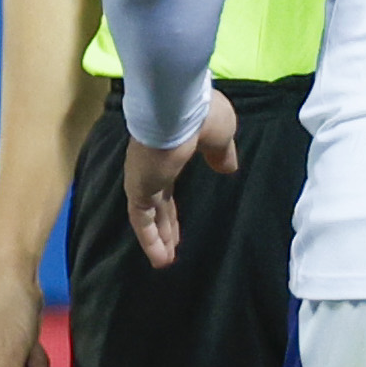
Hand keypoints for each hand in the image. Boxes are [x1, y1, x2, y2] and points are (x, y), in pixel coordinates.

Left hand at [118, 90, 240, 268]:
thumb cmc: (200, 114)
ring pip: (148, 214)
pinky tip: (161, 259)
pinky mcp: (138, 187)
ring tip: (164, 261)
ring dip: (157, 238)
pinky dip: (150, 239)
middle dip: (165, 225)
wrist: (177, 105)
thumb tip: (227, 167)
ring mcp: (143, 177)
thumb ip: (221, 153)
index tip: (179, 219)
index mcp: (170, 150)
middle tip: (171, 244)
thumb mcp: (221, 135)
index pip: (168, 183)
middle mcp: (152, 166)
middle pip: (157, 203)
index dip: (174, 202)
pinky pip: (142, 220)